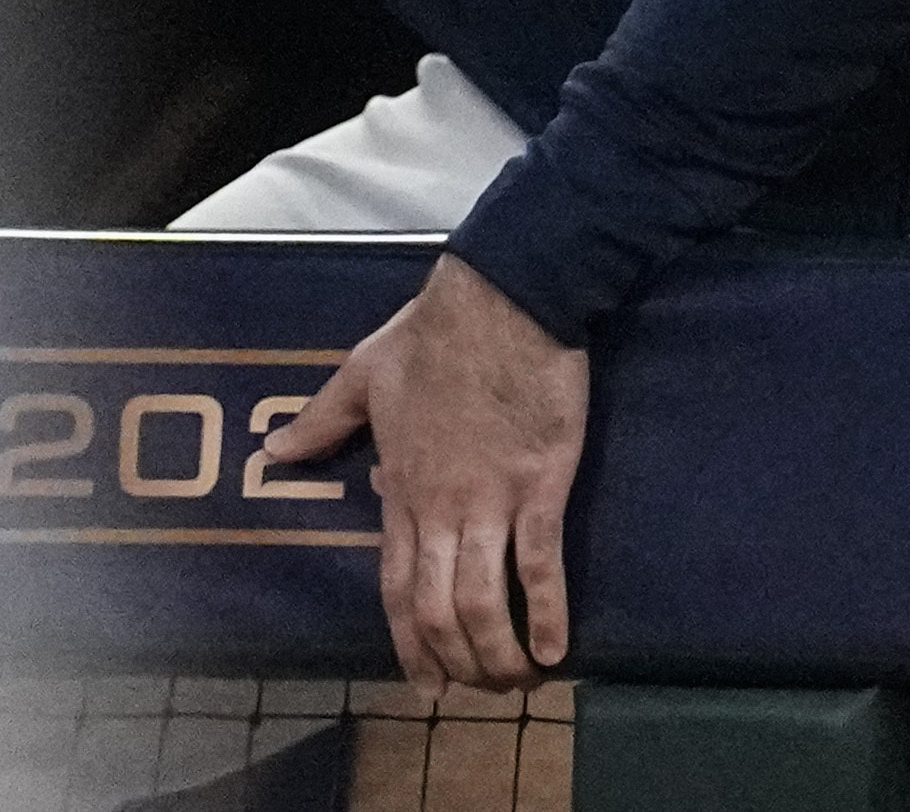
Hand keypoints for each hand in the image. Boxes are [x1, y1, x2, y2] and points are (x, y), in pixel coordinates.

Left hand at [262, 252, 586, 692]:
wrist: (505, 300)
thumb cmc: (435, 333)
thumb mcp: (362, 375)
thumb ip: (320, 421)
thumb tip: (272, 451)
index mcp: (401, 488)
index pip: (395, 584)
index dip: (406, 638)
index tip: (421, 675)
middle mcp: (440, 508)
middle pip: (437, 607)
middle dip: (453, 661)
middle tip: (471, 691)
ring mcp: (491, 500)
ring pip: (482, 600)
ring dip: (496, 652)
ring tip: (515, 683)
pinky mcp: (539, 485)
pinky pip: (540, 563)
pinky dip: (546, 612)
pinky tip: (555, 647)